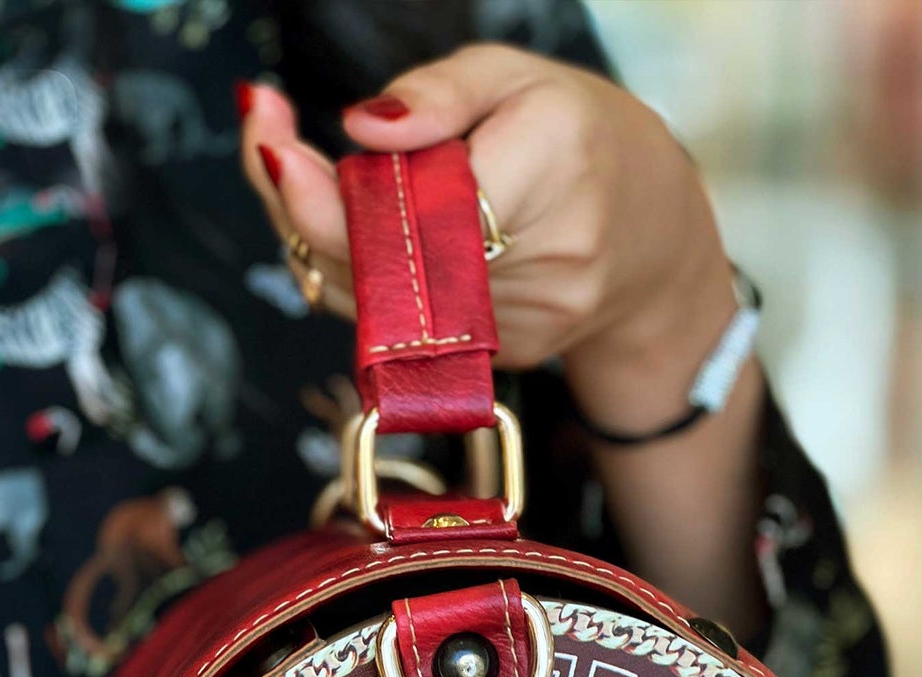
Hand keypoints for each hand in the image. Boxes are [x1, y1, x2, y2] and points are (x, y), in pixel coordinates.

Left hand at [238, 45, 737, 431]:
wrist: (652, 241)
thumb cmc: (582, 141)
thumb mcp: (518, 75)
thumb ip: (439, 93)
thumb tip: (364, 128)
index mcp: (554, 164)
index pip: (422, 204)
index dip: (334, 190)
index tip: (274, 145)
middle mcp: (546, 258)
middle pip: (389, 258)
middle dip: (306, 205)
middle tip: (269, 142)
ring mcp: (525, 322)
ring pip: (384, 299)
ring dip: (329, 240)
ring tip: (311, 176)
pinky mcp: (502, 356)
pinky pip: (404, 323)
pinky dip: (368, 277)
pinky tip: (364, 230)